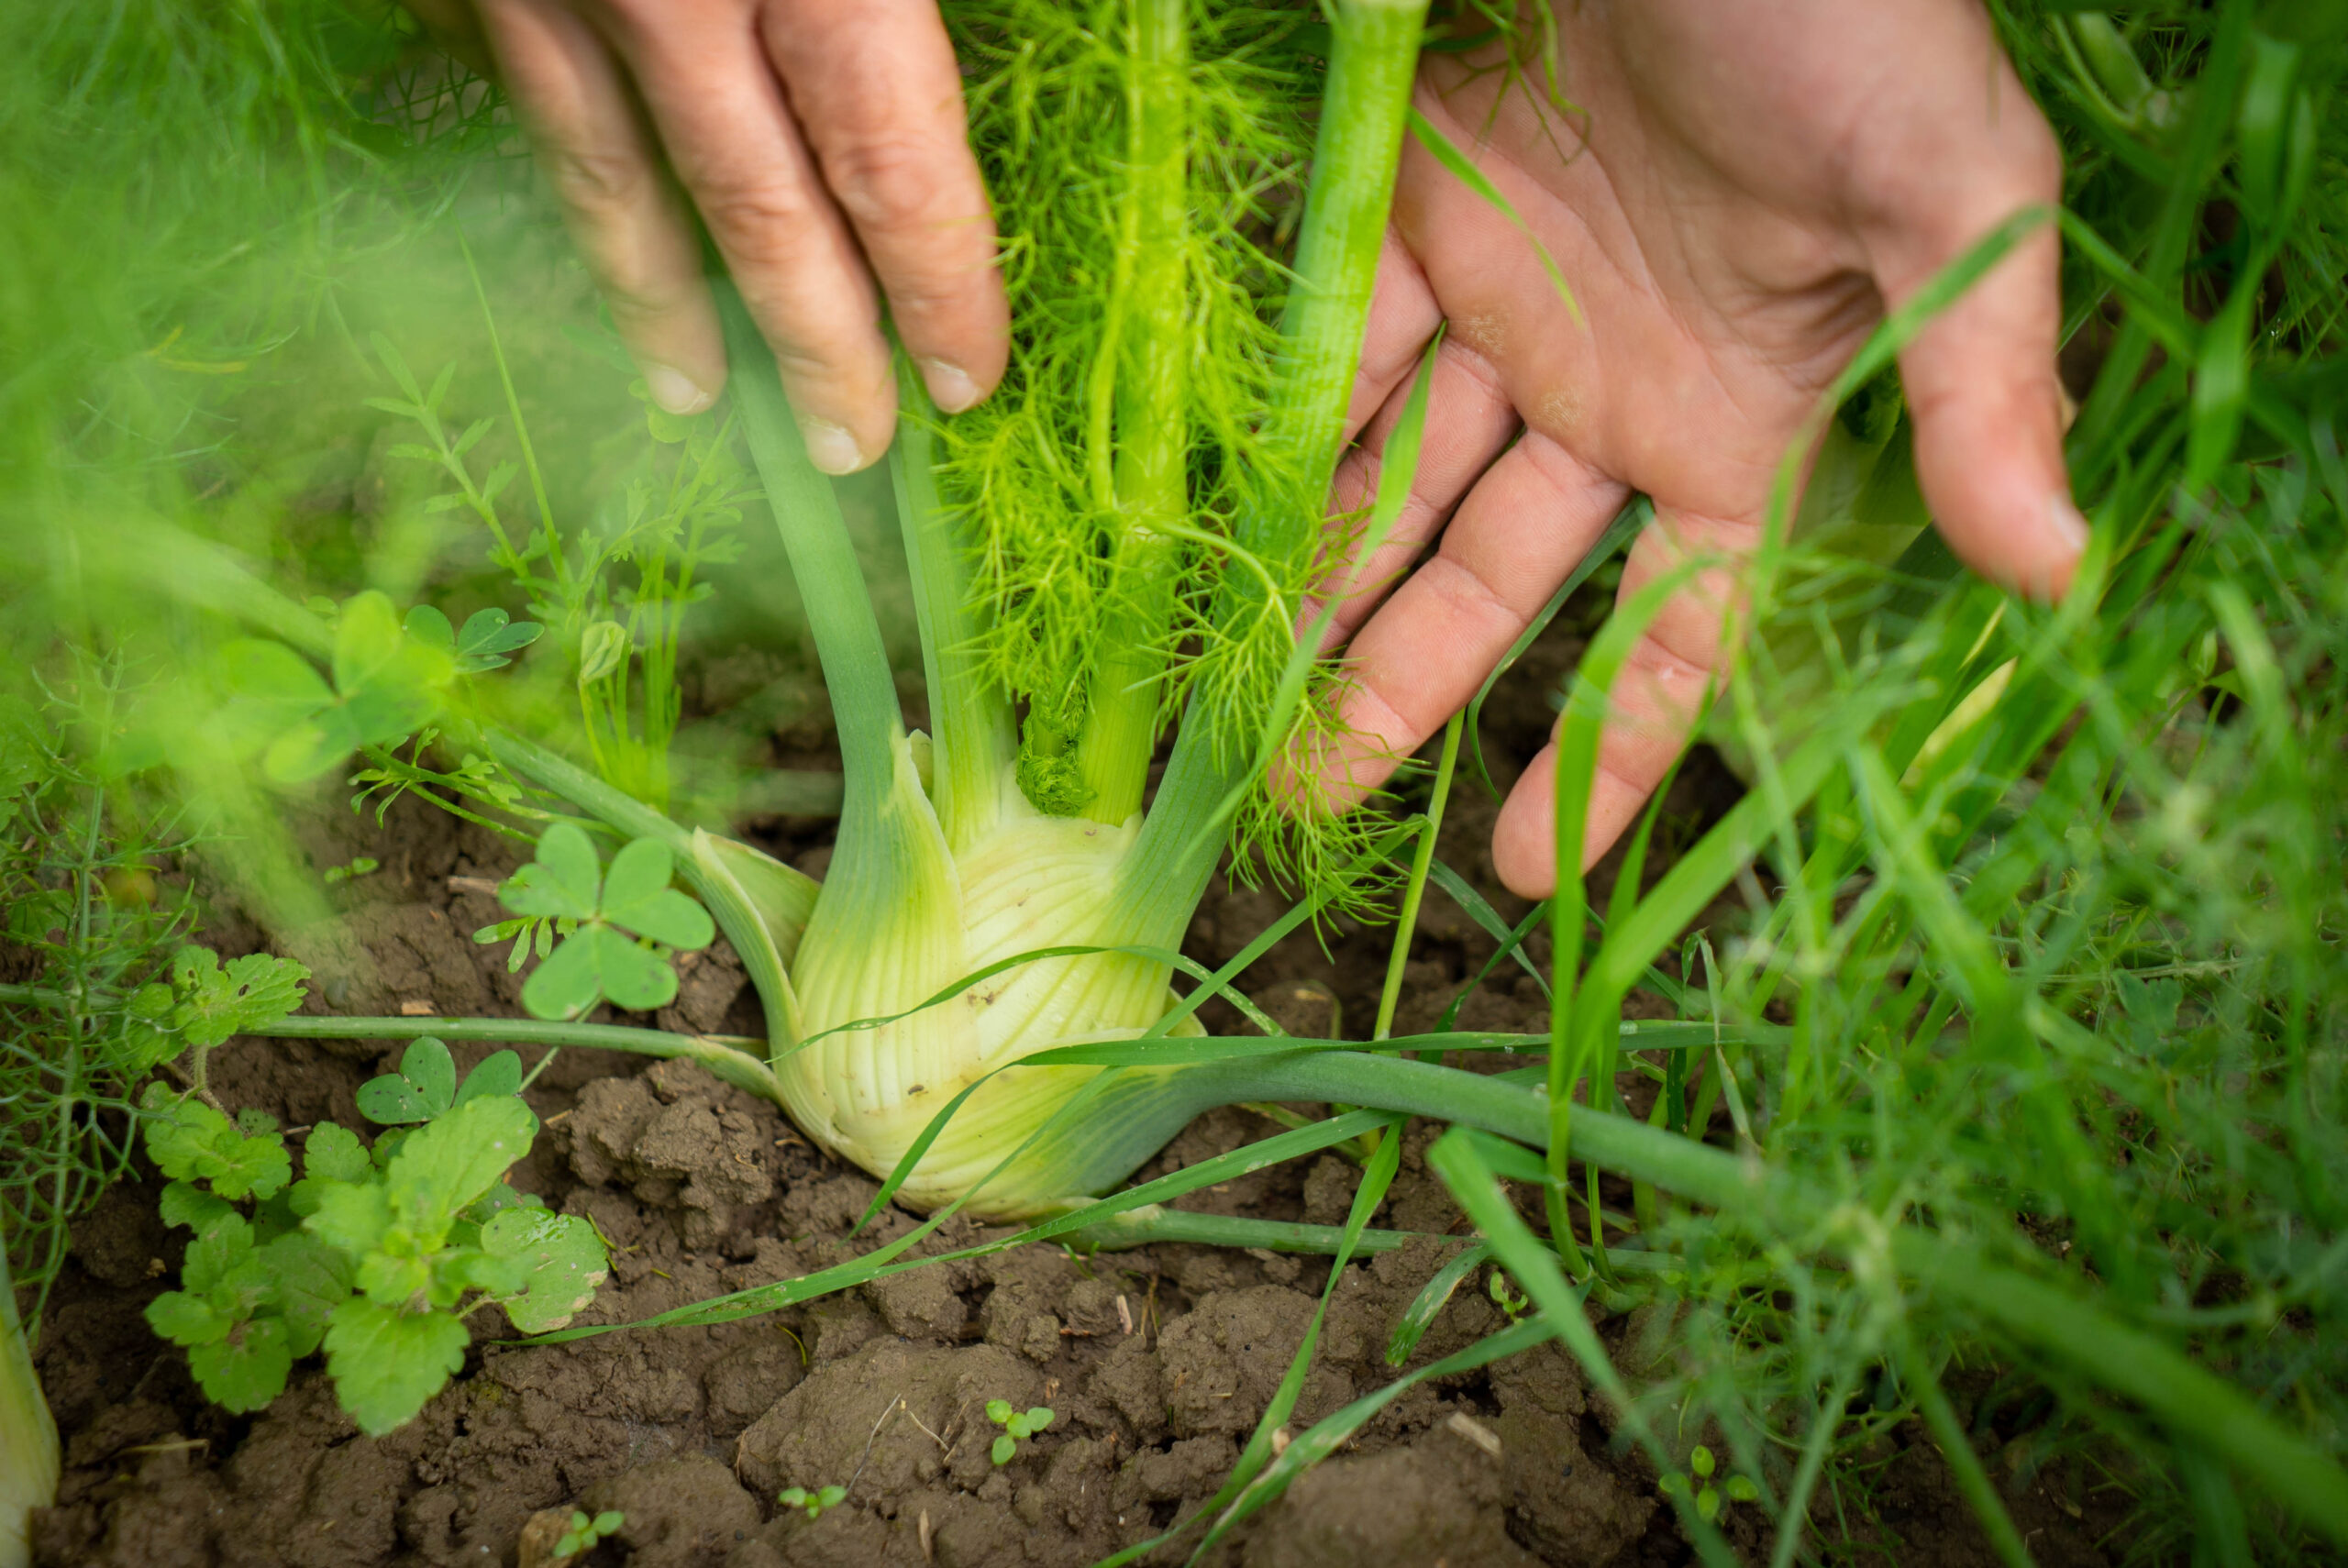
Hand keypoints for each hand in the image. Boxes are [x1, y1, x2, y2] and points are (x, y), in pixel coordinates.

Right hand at [405, 0, 1007, 472]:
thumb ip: (885, 1)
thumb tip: (914, 118)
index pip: (889, 163)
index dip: (936, 282)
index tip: (966, 375)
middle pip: (759, 209)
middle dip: (815, 345)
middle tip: (850, 447)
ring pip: (609, 173)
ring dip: (660, 303)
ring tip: (693, 394)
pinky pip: (528, 91)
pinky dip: (572, 174)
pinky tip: (599, 231)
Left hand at [1306, 0, 2080, 896]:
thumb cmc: (1854, 27)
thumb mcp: (1949, 203)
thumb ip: (1980, 387)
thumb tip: (2054, 573)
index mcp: (1744, 427)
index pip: (1674, 632)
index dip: (1611, 754)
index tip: (1525, 869)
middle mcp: (1616, 396)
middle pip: (1493, 579)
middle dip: (1402, 686)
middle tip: (1301, 796)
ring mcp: (1516, 311)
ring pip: (1397, 480)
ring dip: (1319, 580)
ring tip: (1230, 692)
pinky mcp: (1426, 215)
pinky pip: (1342, 341)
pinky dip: (1285, 422)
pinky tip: (1216, 512)